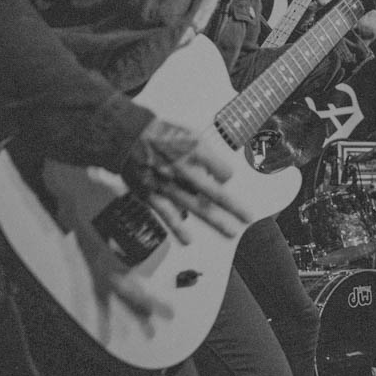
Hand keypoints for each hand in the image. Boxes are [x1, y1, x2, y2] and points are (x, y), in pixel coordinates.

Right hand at [124, 118, 250, 243]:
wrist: (128, 135)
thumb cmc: (163, 136)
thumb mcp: (191, 134)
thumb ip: (207, 156)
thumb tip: (220, 178)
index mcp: (194, 151)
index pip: (223, 172)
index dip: (225, 176)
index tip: (221, 177)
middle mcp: (182, 167)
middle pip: (213, 191)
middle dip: (232, 206)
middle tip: (247, 218)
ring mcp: (167, 183)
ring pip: (194, 206)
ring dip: (214, 221)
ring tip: (231, 232)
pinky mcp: (151, 193)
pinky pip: (166, 213)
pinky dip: (177, 228)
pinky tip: (188, 241)